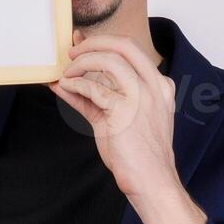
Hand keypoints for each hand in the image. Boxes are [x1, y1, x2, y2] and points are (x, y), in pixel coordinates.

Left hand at [48, 29, 177, 197]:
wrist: (150, 180)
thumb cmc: (136, 153)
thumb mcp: (117, 118)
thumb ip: (94, 97)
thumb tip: (66, 80)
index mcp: (159, 85)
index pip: (131, 50)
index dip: (102, 42)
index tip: (81, 44)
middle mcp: (155, 85)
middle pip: (123, 46)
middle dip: (93, 43)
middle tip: (72, 52)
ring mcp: (142, 96)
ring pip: (109, 60)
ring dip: (81, 63)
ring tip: (67, 73)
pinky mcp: (125, 110)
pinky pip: (94, 88)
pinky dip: (75, 85)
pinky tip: (65, 87)